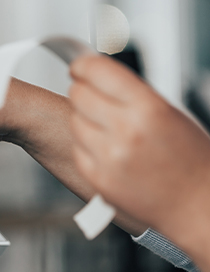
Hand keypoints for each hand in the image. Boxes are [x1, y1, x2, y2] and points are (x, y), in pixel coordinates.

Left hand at [69, 54, 209, 246]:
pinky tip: (106, 148)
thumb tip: (94, 73)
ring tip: (106, 127)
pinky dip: (86, 145)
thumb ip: (130, 93)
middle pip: (78, 94)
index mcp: (148, 107)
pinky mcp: (98, 178)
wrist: (198, 206)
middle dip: (82, 91)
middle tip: (91, 95)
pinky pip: (77, 148)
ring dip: (84, 118)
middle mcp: (127, 130)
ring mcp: (110, 157)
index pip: (96, 70)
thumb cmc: (189, 158)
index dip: (82, 65)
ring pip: (74, 120)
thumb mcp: (168, 112)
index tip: (78, 67)